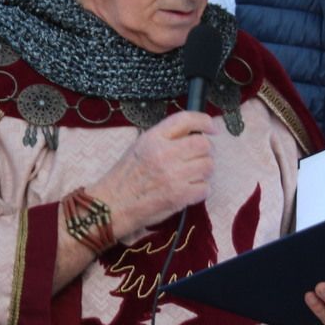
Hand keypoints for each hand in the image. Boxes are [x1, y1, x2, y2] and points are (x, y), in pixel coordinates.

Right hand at [92, 111, 216, 238]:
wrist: (113, 204)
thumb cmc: (126, 177)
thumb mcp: (140, 146)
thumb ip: (165, 137)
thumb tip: (192, 133)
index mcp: (153, 138)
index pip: (186, 119)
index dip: (204, 121)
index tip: (211, 127)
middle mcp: (164, 153)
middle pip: (204, 144)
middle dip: (205, 151)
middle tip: (198, 157)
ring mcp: (173, 175)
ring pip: (208, 166)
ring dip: (203, 171)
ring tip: (191, 175)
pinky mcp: (179, 196)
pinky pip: (205, 188)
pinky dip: (200, 190)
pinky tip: (188, 190)